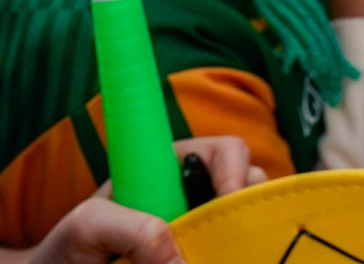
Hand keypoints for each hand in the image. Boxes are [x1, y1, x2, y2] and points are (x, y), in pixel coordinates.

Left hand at [11, 139, 260, 263]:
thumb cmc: (71, 247)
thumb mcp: (88, 225)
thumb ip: (131, 228)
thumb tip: (180, 261)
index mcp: (176, 168)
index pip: (224, 151)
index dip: (235, 170)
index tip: (225, 199)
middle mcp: (200, 195)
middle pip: (251, 188)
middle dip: (242, 213)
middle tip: (222, 244)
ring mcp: (205, 233)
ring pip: (251, 227)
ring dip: (238, 245)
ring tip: (212, 257)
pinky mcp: (206, 256)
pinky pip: (239, 253)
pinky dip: (237, 256)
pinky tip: (222, 261)